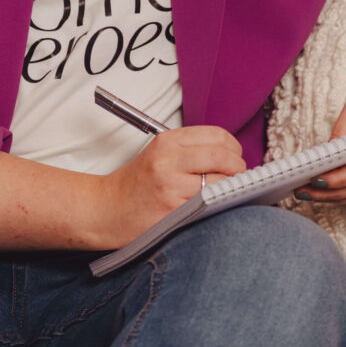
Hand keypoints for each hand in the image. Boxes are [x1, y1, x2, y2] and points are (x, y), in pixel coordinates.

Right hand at [97, 125, 245, 245]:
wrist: (107, 210)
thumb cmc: (137, 184)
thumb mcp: (159, 154)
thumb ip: (191, 150)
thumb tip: (232, 155)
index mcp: (167, 141)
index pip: (216, 136)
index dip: (234, 148)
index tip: (235, 158)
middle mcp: (169, 160)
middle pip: (223, 157)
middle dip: (238, 168)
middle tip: (237, 177)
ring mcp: (171, 186)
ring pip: (220, 183)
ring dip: (230, 189)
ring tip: (225, 193)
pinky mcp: (173, 210)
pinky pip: (209, 205)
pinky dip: (218, 205)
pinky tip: (214, 206)